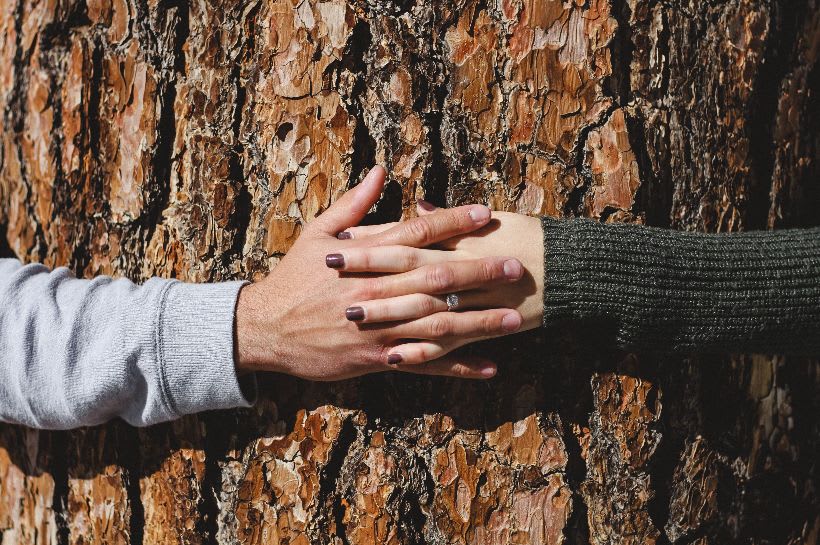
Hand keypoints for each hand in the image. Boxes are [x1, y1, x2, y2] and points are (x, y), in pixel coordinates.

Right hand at [234, 167, 525, 379]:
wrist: (265, 328)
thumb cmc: (294, 277)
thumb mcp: (316, 234)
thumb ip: (353, 205)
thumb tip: (380, 170)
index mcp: (365, 257)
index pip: (415, 234)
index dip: (452, 223)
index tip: (485, 215)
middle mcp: (377, 292)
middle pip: (435, 280)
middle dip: (478, 273)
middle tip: (514, 267)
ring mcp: (380, 329)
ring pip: (437, 325)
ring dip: (479, 322)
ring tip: (515, 318)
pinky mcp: (378, 359)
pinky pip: (424, 364)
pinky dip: (458, 367)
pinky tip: (490, 366)